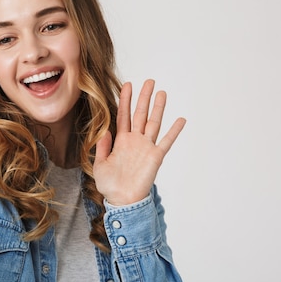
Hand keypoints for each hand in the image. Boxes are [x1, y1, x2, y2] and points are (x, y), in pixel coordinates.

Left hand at [94, 80, 185, 205]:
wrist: (122, 200)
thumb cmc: (110, 185)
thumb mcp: (99, 164)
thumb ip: (101, 147)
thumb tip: (104, 130)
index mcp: (121, 141)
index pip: (123, 115)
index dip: (125, 100)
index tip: (127, 85)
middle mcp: (135, 141)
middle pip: (140, 114)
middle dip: (144, 97)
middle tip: (149, 81)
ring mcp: (146, 147)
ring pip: (154, 122)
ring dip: (158, 107)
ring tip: (162, 92)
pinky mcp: (155, 156)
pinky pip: (166, 141)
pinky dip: (174, 131)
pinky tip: (180, 119)